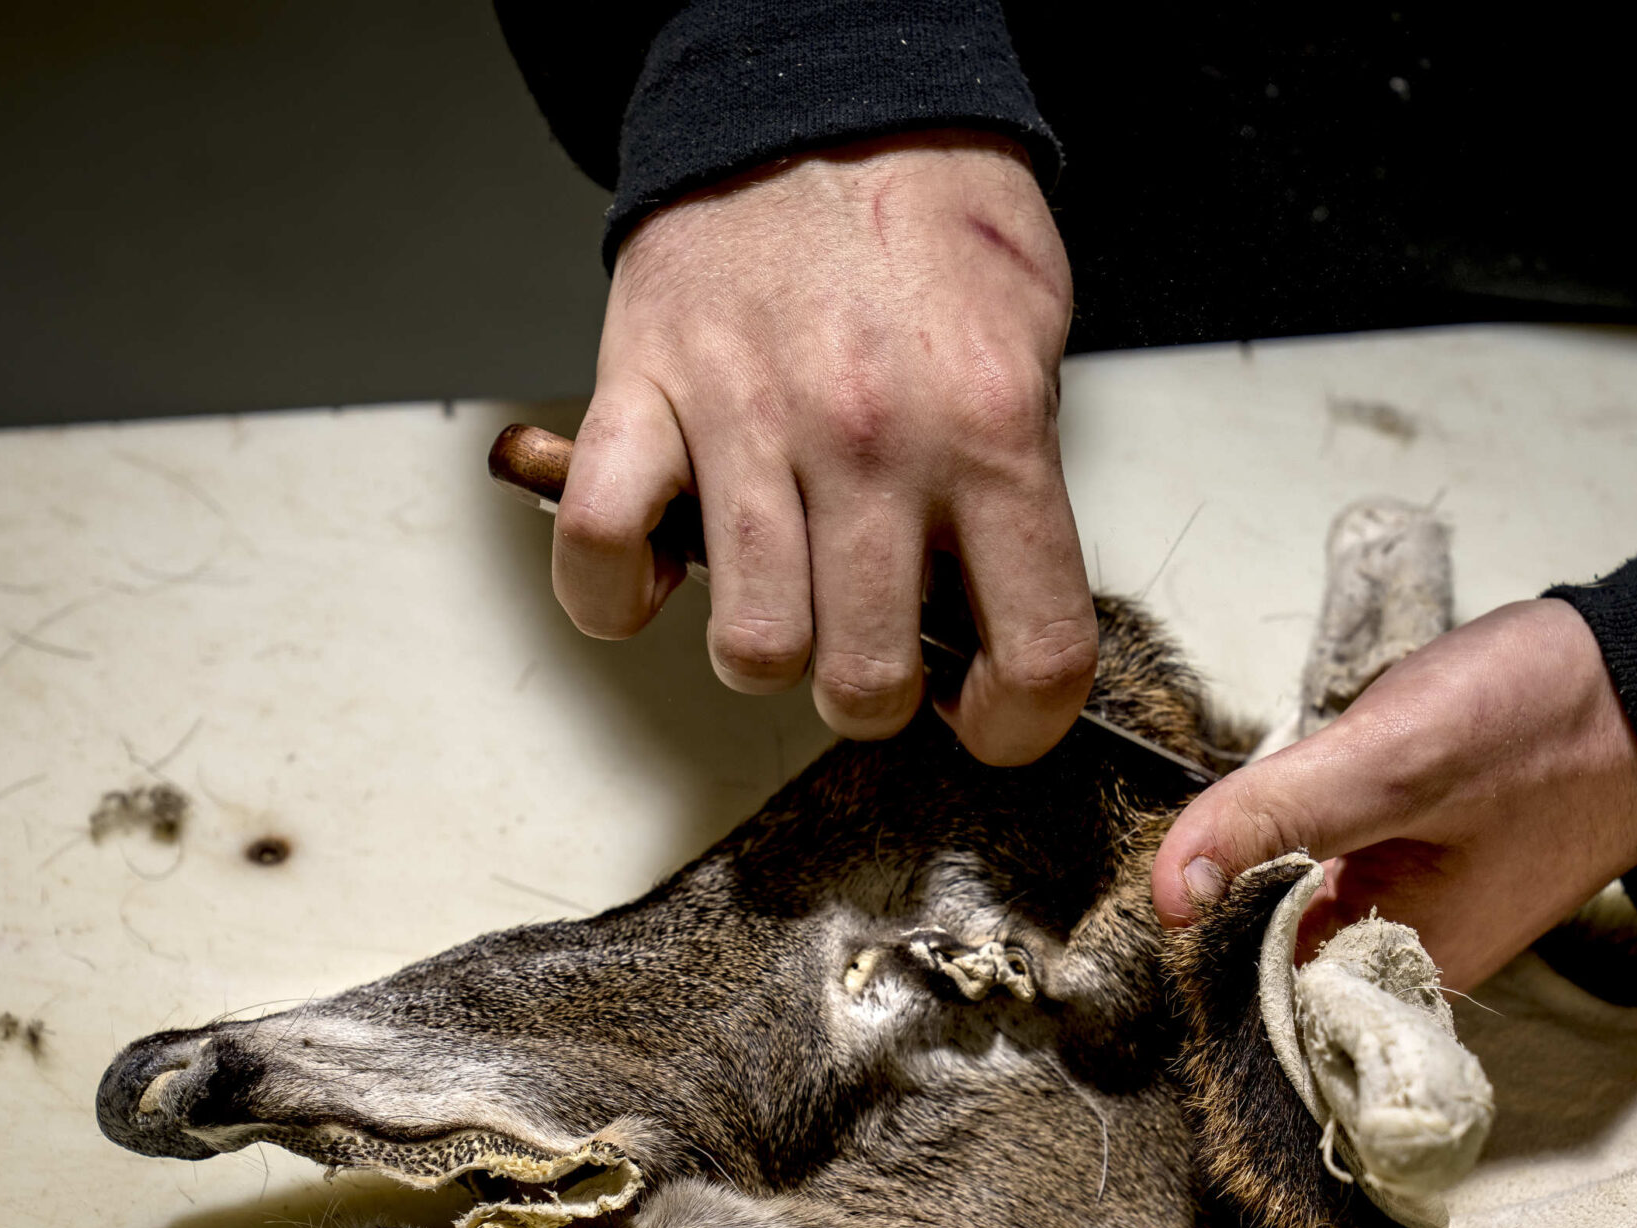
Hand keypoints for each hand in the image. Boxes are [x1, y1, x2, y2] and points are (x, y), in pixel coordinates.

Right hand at [553, 130, 1095, 764]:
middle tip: (874, 656)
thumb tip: (994, 621)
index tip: (991, 717)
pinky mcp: (646, 390)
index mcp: (991, 433)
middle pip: (868, 682)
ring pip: (752, 646)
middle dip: (875, 699)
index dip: (1018, 726)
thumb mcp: (1031, 350)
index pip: (1032, 654)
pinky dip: (613, 592)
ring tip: (780, 601)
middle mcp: (873, 440)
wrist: (822, 92)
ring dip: (766, 654)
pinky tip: (658, 575)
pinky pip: (604, 545)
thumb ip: (1019, 491)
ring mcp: (751, 420)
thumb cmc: (931, 220)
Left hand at [1151, 598, 1636, 988]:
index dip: (1190, 949)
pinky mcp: (1427, 874)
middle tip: (1178, 850)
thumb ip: (1276, 817)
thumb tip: (1170, 891)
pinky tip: (1281, 810)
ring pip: (1291, 915)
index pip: (1254, 999)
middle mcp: (1409, 966)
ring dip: (1253, 872)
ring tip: (1219, 828)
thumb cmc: (1546, 723)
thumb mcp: (1395, 760)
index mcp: (1402, 971)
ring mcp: (1420, 920)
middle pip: (1266, 961)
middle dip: (1217, 907)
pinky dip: (1297, 850)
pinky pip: (1330, 883)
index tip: (1150, 900)